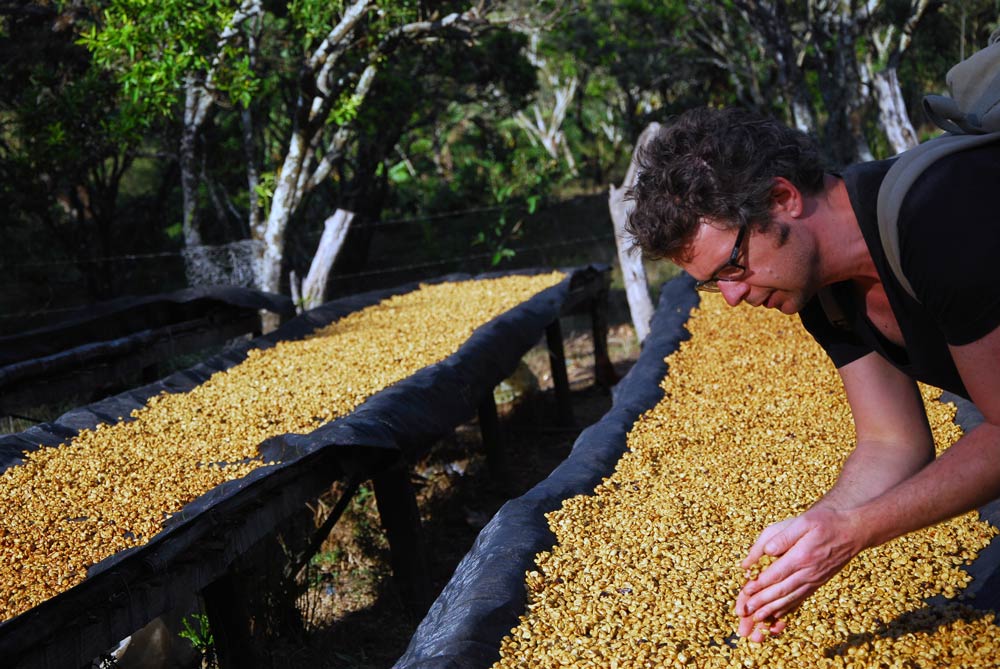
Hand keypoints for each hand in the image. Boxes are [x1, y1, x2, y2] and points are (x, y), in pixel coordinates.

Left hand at [735, 507, 864, 640]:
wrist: (853, 528)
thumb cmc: (826, 521)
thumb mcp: (802, 521)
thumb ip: (782, 536)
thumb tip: (766, 551)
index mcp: (802, 556)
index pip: (776, 574)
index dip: (759, 584)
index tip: (745, 590)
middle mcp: (809, 572)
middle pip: (782, 590)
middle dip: (762, 601)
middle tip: (746, 610)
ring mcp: (815, 579)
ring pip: (791, 597)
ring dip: (773, 608)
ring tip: (758, 617)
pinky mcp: (819, 581)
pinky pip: (801, 597)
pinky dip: (788, 607)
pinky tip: (778, 613)